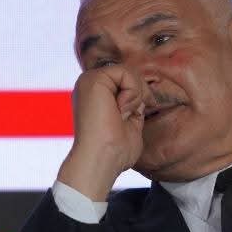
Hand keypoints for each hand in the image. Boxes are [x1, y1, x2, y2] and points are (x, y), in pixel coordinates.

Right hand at [56, 65, 148, 200]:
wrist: (102, 159)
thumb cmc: (115, 151)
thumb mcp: (129, 123)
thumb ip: (132, 106)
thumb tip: (143, 95)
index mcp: (94, 97)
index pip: (124, 82)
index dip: (139, 93)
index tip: (139, 112)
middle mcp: (88, 87)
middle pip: (127, 74)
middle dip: (140, 92)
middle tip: (132, 114)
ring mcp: (88, 81)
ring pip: (127, 72)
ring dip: (135, 94)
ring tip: (123, 114)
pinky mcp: (92, 80)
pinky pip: (124, 72)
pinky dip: (132, 91)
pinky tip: (120, 109)